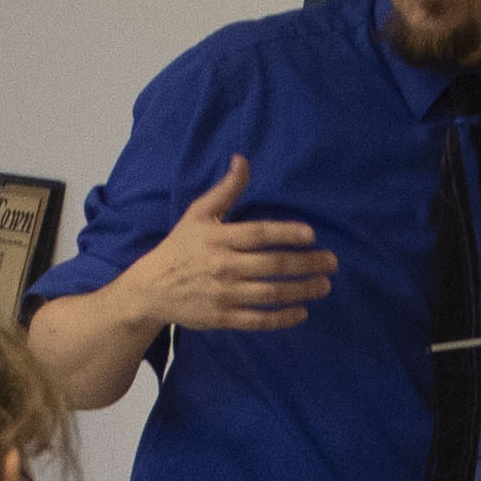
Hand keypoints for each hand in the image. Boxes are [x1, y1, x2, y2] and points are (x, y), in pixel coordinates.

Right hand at [122, 155, 335, 331]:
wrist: (149, 288)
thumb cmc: (181, 247)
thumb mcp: (198, 215)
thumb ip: (225, 191)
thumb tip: (243, 160)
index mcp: (216, 238)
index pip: (258, 234)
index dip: (286, 234)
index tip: (311, 235)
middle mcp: (221, 266)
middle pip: (272, 265)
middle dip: (306, 264)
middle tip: (331, 262)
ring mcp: (222, 294)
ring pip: (270, 293)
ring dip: (301, 290)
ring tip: (324, 285)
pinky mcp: (222, 317)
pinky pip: (258, 320)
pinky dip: (282, 318)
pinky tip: (302, 312)